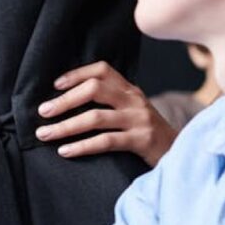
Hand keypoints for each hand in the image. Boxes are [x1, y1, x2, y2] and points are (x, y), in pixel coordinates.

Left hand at [35, 60, 176, 166]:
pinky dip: (81, 146)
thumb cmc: (146, 131)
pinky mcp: (141, 141)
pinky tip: (65, 151)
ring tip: (45, 134)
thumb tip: (65, 100)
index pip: (102, 70)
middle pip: (94, 89)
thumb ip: (109, 101)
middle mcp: (134, 100)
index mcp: (130, 89)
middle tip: (43, 112)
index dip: (77, 73)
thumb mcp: (131, 110)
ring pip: (95, 118)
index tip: (55, 85)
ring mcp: (139, 120)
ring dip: (65, 127)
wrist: (181, 154)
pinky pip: (105, 141)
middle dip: (64, 100)